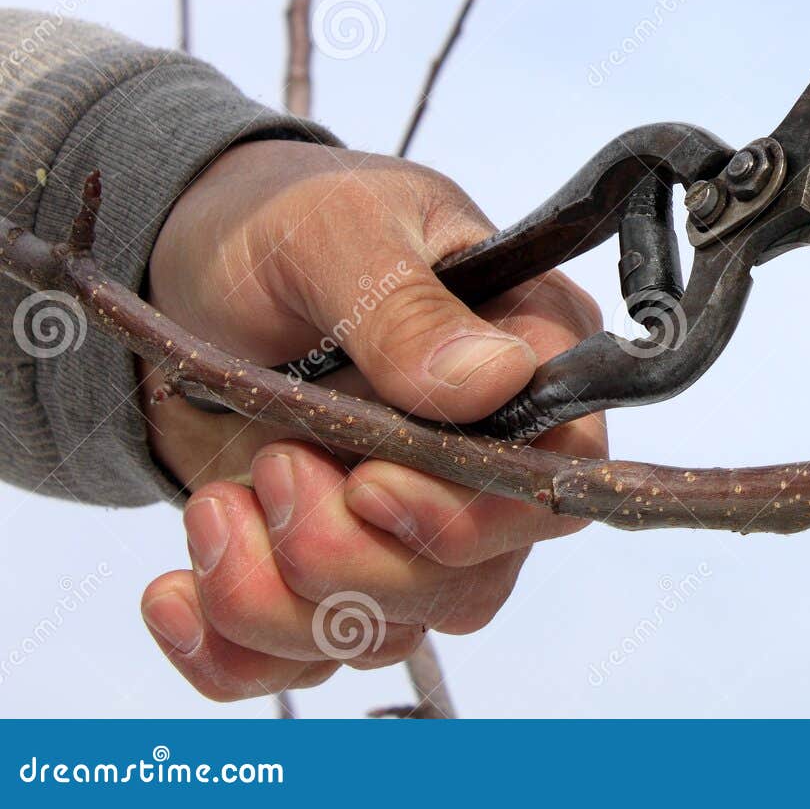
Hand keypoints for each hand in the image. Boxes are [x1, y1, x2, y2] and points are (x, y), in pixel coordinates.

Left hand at [137, 140, 603, 700]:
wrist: (186, 262)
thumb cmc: (283, 222)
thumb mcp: (335, 232)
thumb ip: (404, 306)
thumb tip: (492, 380)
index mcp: (526, 354)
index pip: (559, 473)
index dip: (474, 510)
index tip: (369, 483)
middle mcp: (487, 455)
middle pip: (474, 579)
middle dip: (354, 560)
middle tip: (272, 468)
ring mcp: (410, 522)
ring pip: (395, 630)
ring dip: (282, 600)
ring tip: (214, 506)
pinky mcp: (329, 567)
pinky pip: (304, 659)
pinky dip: (232, 650)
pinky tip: (176, 591)